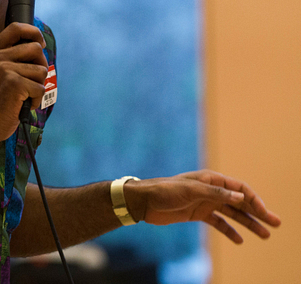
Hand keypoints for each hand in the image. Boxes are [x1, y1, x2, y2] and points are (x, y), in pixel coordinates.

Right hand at [0, 22, 49, 143]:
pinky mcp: (14, 83)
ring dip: (38, 86)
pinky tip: (24, 104)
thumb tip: (40, 45)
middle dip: (42, 65)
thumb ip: (12, 56)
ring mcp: (4, 69)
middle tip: (33, 80)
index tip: (40, 43)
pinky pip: (40, 88)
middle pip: (35, 48)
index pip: (16, 28)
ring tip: (24, 95)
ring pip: (41, 70)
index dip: (33, 32)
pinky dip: (37, 100)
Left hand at [125, 170, 281, 242]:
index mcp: (211, 180)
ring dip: (248, 224)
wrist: (144, 201)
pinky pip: (219, 223)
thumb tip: (240, 196)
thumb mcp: (190, 190)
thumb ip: (215, 193)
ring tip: (265, 235)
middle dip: (258, 212)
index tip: (264, 213)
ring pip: (232, 214)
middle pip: (240, 202)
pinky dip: (230, 231)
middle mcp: (211, 190)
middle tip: (275, 224)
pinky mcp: (198, 214)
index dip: (254, 200)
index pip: (239, 189)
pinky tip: (239, 240)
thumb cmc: (165, 191)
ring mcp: (205, 203)